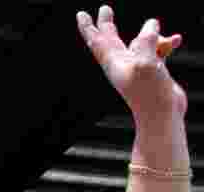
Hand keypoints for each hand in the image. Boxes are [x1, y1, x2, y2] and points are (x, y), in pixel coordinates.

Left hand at [77, 7, 185, 123]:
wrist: (162, 114)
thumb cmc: (150, 92)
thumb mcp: (146, 62)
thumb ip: (146, 40)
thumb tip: (151, 24)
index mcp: (113, 62)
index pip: (97, 40)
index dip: (89, 26)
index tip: (81, 14)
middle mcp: (122, 63)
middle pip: (111, 38)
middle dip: (107, 23)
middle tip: (104, 8)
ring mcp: (136, 66)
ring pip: (142, 41)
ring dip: (155, 36)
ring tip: (169, 41)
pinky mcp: (151, 70)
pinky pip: (156, 49)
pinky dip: (166, 43)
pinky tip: (176, 40)